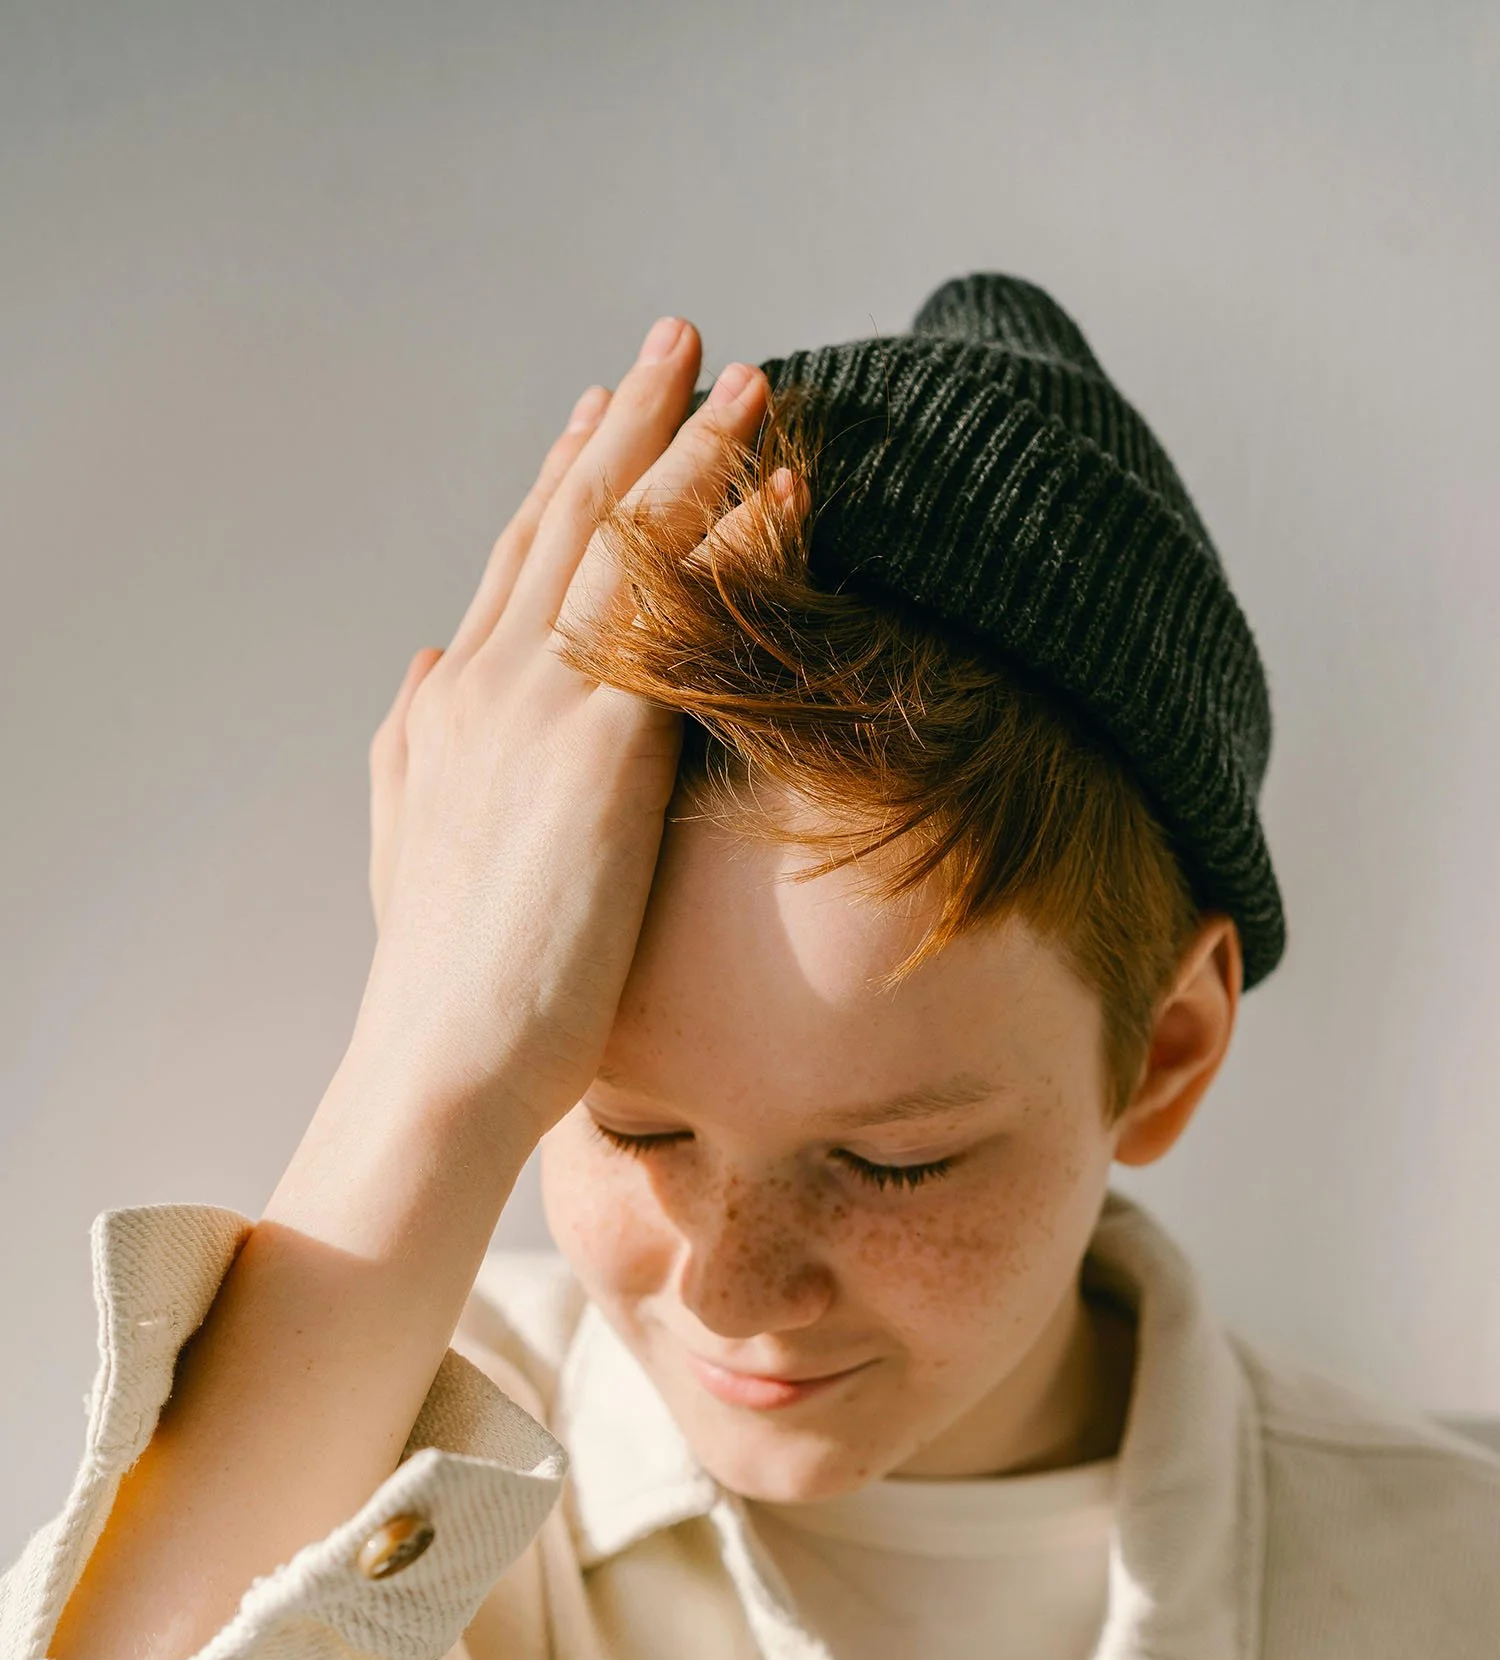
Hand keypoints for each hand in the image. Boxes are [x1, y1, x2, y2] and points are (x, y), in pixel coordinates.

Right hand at [354, 317, 778, 1138]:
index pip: (516, 565)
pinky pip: (683, 615)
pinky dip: (737, 541)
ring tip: (759, 384)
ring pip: (627, 544)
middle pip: (571, 521)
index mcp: (447, 705)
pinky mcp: (601, 750)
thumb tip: (419, 671)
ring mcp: (540, 707)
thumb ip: (412, 748)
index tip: (602, 411)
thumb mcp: (406, 841)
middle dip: (634, 423)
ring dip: (696, 451)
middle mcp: (487, 681)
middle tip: (687, 341)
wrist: (442, 1060)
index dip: (563, 480)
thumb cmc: (440, 983)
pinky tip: (788, 490)